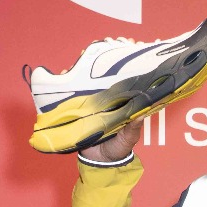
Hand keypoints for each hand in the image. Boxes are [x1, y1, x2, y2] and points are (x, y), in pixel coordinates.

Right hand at [64, 38, 141, 163]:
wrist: (100, 163)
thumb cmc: (118, 149)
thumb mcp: (128, 138)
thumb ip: (134, 127)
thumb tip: (142, 114)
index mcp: (122, 101)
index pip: (124, 75)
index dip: (125, 58)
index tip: (129, 44)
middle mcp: (106, 97)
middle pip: (102, 71)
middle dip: (101, 54)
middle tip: (104, 44)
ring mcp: (90, 101)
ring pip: (84, 78)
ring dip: (81, 65)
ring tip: (81, 56)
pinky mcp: (76, 107)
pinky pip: (68, 92)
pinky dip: (64, 82)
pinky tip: (64, 74)